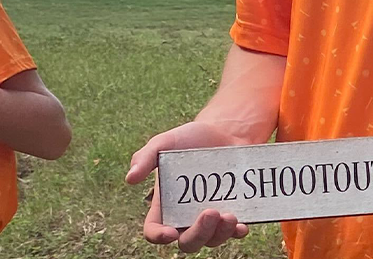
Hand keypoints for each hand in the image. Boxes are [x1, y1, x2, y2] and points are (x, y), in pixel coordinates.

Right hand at [126, 121, 253, 251]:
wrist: (225, 131)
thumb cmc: (190, 139)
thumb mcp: (165, 142)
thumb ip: (145, 157)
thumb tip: (130, 179)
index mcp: (165, 205)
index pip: (155, 230)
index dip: (159, 236)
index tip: (170, 232)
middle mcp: (186, 216)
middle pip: (188, 242)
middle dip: (198, 234)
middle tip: (210, 213)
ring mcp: (212, 216)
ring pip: (212, 239)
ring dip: (220, 234)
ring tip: (230, 216)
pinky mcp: (234, 211)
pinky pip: (235, 231)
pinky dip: (238, 232)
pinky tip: (242, 226)